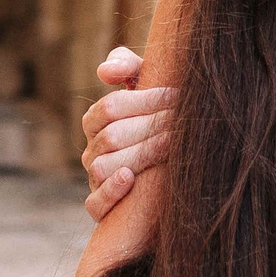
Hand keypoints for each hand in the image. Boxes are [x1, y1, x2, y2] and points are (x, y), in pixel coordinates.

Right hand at [81, 46, 172, 220]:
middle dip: (150, 126)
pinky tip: (130, 177)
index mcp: (97, 121)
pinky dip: (110, 191)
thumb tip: (105, 72)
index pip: (111, 107)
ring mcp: (94, 179)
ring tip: (171, 144)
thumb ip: (128, 67)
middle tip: (183, 120)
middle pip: (111, 136)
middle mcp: (92, 150)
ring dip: (139, 154)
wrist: (172, 179)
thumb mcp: (146, 89)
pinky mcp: (101, 208)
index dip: (144, 100)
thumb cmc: (159, 122)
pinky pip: (95, 204)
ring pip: (102, 167)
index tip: (177, 96)